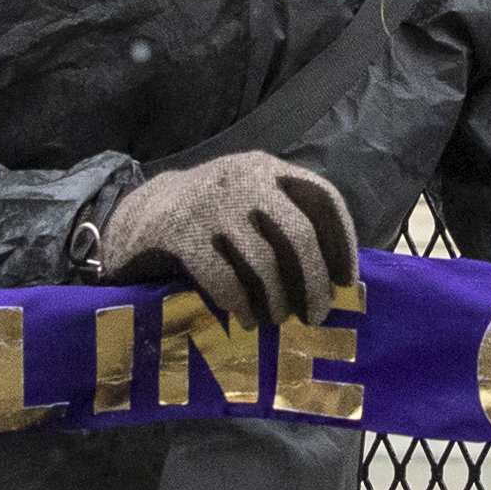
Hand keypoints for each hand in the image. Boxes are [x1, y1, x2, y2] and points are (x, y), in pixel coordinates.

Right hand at [93, 152, 356, 326]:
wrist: (143, 213)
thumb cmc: (214, 215)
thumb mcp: (252, 200)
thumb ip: (287, 219)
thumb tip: (336, 275)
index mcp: (268, 168)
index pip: (323, 198)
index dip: (342, 242)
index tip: (347, 281)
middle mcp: (244, 180)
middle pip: (298, 235)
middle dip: (313, 281)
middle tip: (317, 315)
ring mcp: (212, 205)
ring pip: (263, 262)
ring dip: (277, 299)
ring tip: (279, 319)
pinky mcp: (181, 233)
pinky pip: (223, 279)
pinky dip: (241, 305)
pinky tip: (247, 320)